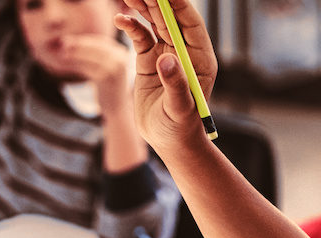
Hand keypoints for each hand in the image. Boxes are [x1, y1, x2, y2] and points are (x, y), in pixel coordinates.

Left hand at [43, 34, 133, 112]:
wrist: (117, 109)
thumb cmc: (107, 89)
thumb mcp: (104, 69)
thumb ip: (94, 56)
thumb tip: (70, 43)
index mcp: (121, 54)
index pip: (101, 41)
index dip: (84, 40)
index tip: (68, 39)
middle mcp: (121, 59)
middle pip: (96, 46)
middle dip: (78, 44)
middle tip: (62, 43)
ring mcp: (116, 68)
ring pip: (91, 56)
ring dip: (75, 53)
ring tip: (61, 53)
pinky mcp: (108, 78)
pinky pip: (88, 68)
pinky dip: (76, 64)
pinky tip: (66, 63)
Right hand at [113, 0, 217, 152]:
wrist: (169, 141)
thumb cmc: (181, 128)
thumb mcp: (180, 109)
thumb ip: (175, 84)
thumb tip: (166, 60)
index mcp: (200, 58)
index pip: (190, 23)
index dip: (178, 5)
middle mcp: (185, 52)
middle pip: (170, 17)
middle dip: (156, 1)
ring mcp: (166, 53)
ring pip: (154, 22)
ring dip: (142, 7)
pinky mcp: (149, 60)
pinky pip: (140, 36)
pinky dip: (130, 26)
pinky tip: (120, 19)